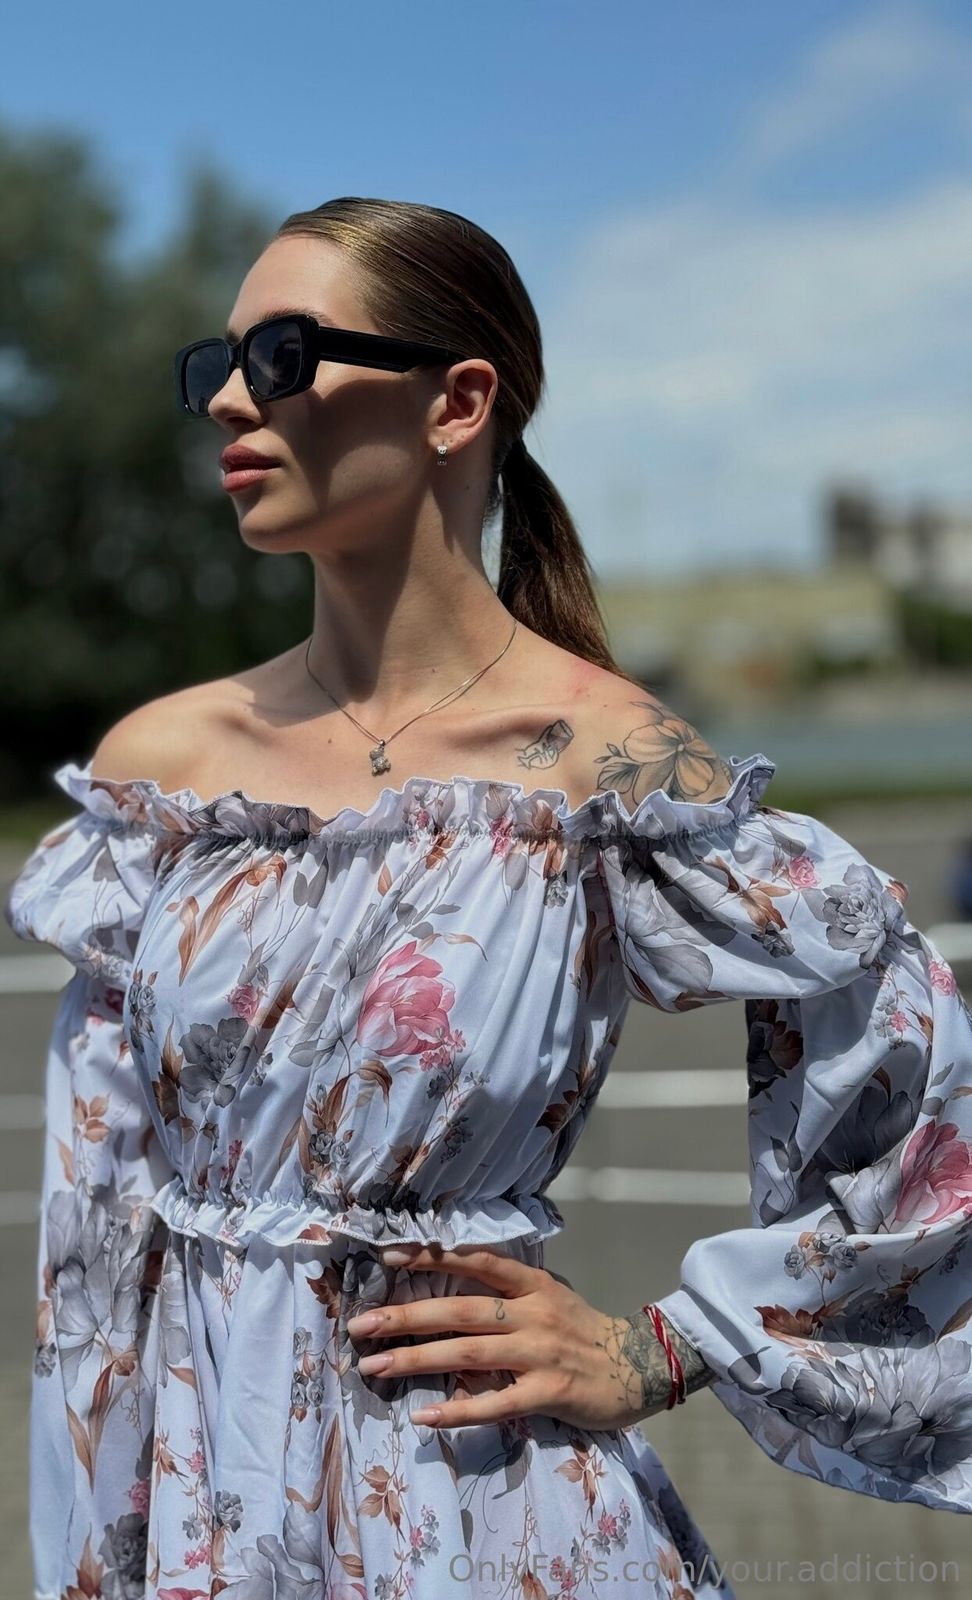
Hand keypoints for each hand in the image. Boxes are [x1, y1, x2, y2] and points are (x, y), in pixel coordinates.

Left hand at [344, 1241, 705, 1431]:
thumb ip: (507, 1295)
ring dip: (416, 1360)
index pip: (475, 1261)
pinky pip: (494, 1403)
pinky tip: (424, 1416)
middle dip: (405, 1317)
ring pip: (467, 1353)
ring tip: (375, 1367)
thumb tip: (450, 1293)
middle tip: (361, 1325)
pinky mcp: (548, 1391)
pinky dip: (457, 1410)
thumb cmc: (582, 1331)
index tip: (387, 1257)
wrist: (638, 1367)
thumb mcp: (548, 1298)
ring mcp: (539, 1352)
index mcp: (532, 1284)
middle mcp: (532, 1313)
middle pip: (459, 1311)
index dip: (431, 1256)